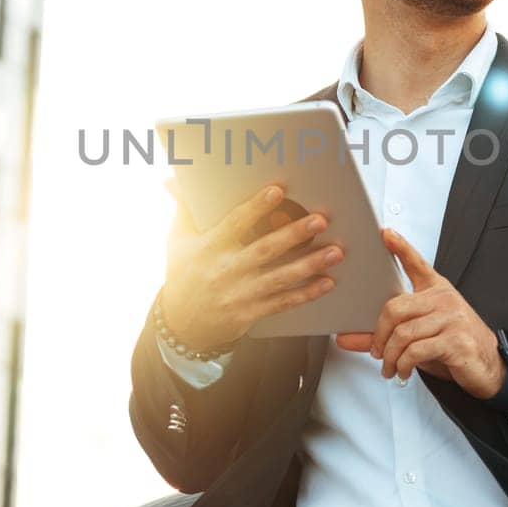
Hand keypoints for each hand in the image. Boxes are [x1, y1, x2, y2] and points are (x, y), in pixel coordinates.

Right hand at [161, 180, 343, 351]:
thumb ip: (184, 210)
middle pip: (264, 251)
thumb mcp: (178, 242)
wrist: (180, 326)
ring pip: (279, 278)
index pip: (234, 224)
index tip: (277, 191)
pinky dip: (306, 294)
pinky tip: (327, 283)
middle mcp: (226, 271)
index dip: (255, 208)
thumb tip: (172, 180)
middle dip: (294, 235)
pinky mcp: (251, 313)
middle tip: (320, 220)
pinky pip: (283, 303)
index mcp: (208, 248)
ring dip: (309, 265)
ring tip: (335, 251)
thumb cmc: (182, 276)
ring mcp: (240, 294)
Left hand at [335, 228, 505, 399]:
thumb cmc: (452, 344)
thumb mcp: (419, 335)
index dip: (401, 247)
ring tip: (390, 367)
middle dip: (379, 336)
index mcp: (436, 290)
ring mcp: (452, 319)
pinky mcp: (456, 341)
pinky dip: (404, 365)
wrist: (488, 365)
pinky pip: (417, 351)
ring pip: (404, 334)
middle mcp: (444, 300)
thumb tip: (344, 338)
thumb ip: (382, 334)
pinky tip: (404, 371)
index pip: (417, 264)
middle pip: (395, 308)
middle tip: (377, 353)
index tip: (385, 233)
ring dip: (391, 357)